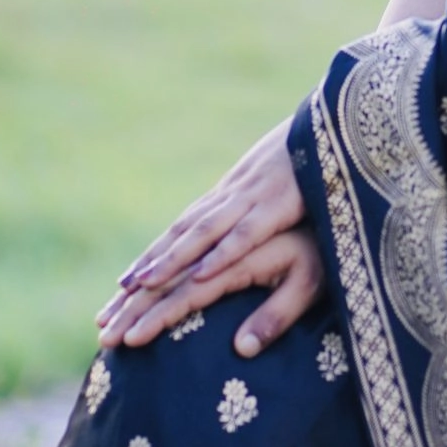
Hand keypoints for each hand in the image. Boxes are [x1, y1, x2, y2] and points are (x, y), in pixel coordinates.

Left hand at [97, 119, 308, 350]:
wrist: (338, 128)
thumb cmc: (310, 169)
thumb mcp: (275, 202)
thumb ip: (250, 223)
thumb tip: (224, 250)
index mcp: (225, 201)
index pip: (173, 239)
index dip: (142, 269)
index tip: (112, 302)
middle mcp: (227, 200)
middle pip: (174, 242)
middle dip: (140, 280)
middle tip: (109, 318)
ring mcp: (250, 199)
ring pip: (201, 236)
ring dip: (171, 262)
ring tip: (141, 289)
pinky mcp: (280, 202)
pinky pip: (248, 231)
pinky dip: (225, 250)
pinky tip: (204, 273)